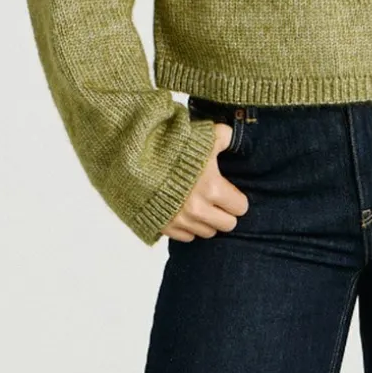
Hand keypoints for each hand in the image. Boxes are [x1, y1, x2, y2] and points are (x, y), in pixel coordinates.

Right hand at [161, 121, 250, 240]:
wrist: (130, 158)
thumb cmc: (168, 146)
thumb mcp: (201, 135)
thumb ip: (223, 136)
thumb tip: (233, 139)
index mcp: (212, 188)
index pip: (240, 207)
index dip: (236, 199)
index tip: (228, 191)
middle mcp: (198, 210)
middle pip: (227, 225)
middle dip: (225, 213)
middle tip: (216, 201)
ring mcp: (180, 221)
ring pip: (207, 233)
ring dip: (207, 221)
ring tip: (199, 205)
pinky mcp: (164, 227)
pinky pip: (186, 237)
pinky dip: (188, 227)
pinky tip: (184, 212)